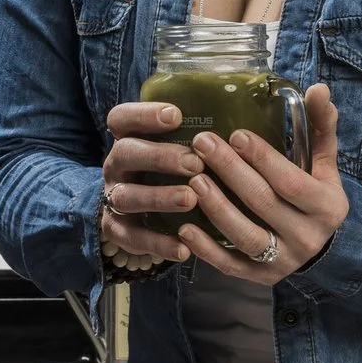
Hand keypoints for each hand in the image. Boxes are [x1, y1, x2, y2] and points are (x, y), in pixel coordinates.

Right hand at [97, 100, 205, 266]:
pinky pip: (133, 238)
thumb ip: (196, 137)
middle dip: (160, 156)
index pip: (122, 118)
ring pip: (127, 196)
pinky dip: (158, 243)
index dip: (144, 114)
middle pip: (125, 153)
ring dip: (159, 197)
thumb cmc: (171, 171)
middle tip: (195, 163)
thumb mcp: (176, 148)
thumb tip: (247, 119)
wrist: (136, 212)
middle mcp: (117, 166)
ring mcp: (114, 198)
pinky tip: (183, 248)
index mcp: (130, 139)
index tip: (176, 115)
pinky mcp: (118, 231)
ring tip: (190, 199)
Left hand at [179, 82, 349, 285]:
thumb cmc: (316, 196)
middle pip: (264, 203)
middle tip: (202, 143)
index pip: (292, 182)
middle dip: (230, 171)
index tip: (235, 134)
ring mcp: (284, 261)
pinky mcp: (261, 278)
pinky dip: (206, 249)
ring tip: (193, 180)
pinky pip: (230, 265)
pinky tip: (184, 228)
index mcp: (327, 207)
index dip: (264, 159)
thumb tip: (318, 88)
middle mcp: (308, 237)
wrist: (322, 249)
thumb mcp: (324, 164)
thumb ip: (319, 128)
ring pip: (245, 236)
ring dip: (217, 207)